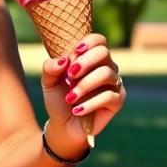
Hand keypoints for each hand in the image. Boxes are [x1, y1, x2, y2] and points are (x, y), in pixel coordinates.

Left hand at [41, 33, 125, 153]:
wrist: (63, 125)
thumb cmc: (59, 99)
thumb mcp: (49, 82)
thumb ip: (51, 68)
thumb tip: (63, 60)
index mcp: (91, 58)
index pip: (98, 40)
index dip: (88, 42)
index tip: (75, 52)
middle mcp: (106, 67)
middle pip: (104, 52)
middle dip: (85, 62)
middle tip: (69, 76)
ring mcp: (114, 83)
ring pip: (106, 74)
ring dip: (85, 85)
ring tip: (70, 98)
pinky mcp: (118, 101)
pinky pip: (109, 96)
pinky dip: (91, 103)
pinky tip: (77, 110)